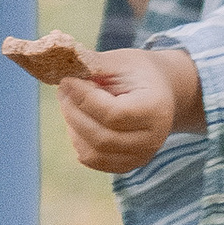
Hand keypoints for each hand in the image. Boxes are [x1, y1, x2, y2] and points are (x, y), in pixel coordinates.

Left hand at [58, 43, 202, 173]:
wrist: (162, 91)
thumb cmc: (138, 72)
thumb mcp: (119, 62)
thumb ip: (93, 64)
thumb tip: (61, 60)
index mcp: (155, 109)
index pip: (113, 114)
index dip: (84, 99)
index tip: (67, 80)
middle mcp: (152, 139)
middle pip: (102, 137)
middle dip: (74, 112)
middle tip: (62, 90)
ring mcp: (141, 156)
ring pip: (94, 153)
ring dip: (73, 127)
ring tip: (70, 103)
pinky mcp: (128, 164)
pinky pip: (94, 160)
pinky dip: (79, 140)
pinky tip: (78, 120)